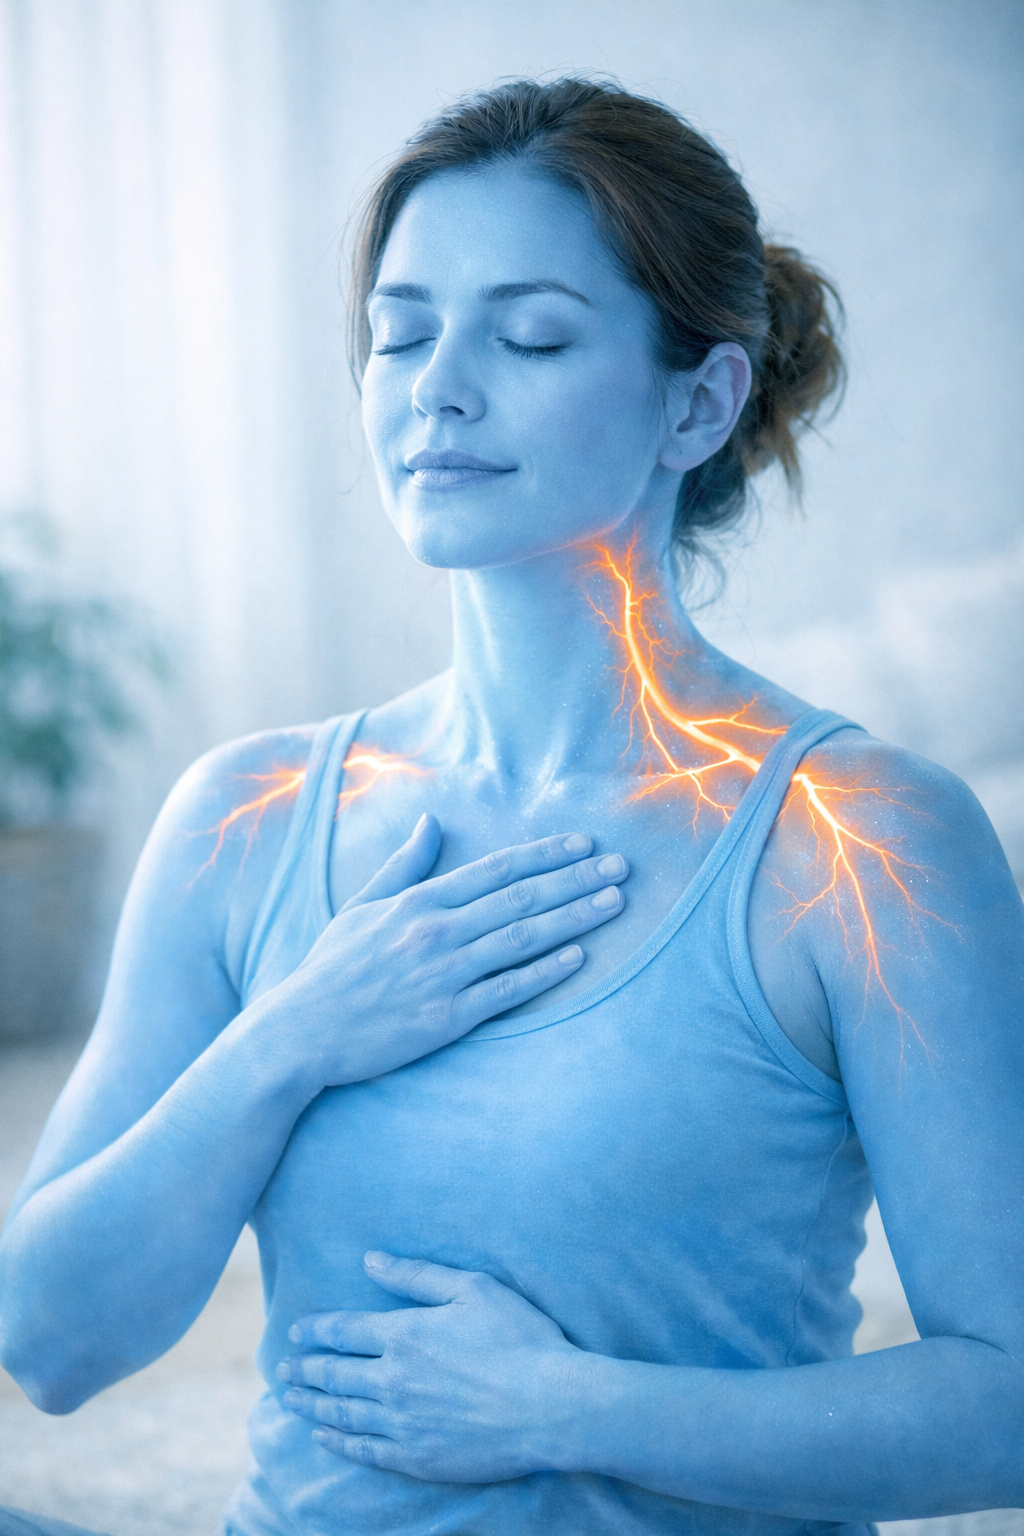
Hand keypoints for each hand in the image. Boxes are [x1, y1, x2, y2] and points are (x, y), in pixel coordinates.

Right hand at [274, 817, 628, 1087]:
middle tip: (622, 867)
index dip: (544, 855)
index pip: (495, 870)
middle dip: (575, 879)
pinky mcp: (446, 1018)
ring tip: (614, 903)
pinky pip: (505, 990)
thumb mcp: (363, 905)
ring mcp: (442, 975)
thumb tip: (431, 822)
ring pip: (521, 939)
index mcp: (418, 902)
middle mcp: (435, 931)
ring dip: (573, 917)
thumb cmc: (332, 968)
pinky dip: (544, 972)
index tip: (584, 844)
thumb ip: (405, 865)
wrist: (301, 1032)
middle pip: (519, 899)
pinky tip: (579, 956)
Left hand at [277, 1252, 578, 1481]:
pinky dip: (338, 1441)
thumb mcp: (472, 1288)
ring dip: (311, 1404)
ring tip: (290, 1398)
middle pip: (334, 1373)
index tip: (297, 1333)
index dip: (317, 1330)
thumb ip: (417, 1275)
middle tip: (283, 1368)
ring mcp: (402, 1422)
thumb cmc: (518, 1338)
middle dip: (304, 1369)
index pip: (345, 1330)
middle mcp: (393, 1379)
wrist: (549, 1406)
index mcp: (405, 1334)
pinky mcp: (416, 1457)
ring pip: (342, 1412)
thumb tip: (371, 1260)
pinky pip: (364, 1450)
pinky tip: (324, 1435)